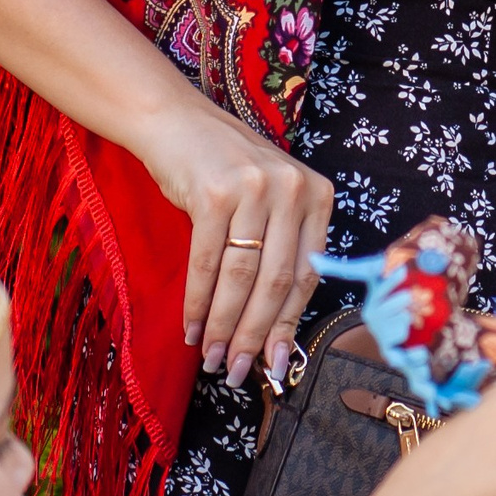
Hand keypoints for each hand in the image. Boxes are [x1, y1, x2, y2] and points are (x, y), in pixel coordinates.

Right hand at [138, 96, 332, 387]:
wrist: (177, 123)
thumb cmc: (225, 170)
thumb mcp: (270, 200)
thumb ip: (280, 250)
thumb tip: (273, 330)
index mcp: (317, 195)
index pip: (306, 274)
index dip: (289, 325)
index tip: (276, 364)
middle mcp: (292, 190)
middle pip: (276, 281)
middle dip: (255, 335)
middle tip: (235, 371)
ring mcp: (254, 190)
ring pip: (242, 277)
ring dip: (222, 325)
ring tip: (210, 357)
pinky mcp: (214, 194)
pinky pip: (206, 263)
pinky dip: (197, 302)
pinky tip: (190, 327)